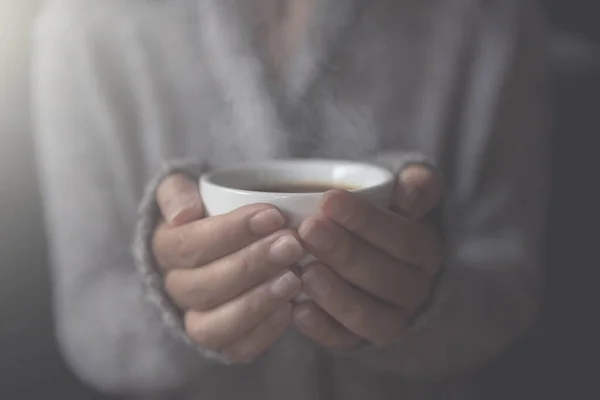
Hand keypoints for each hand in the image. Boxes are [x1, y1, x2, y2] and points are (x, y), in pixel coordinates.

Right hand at [152, 174, 304, 362]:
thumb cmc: (212, 215)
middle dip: (251, 264)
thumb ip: (177, 192)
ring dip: (256, 302)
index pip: (188, 244)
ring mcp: (197, 320)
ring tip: (293, 278)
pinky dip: (264, 332)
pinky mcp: (224, 343)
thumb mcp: (188, 191)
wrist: (225, 245)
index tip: (273, 214)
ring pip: (214, 326)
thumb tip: (183, 214)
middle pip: (204, 286)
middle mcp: (176, 289)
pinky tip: (291, 307)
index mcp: (165, 248)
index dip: (231, 231)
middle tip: (291, 244)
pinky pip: (238, 349)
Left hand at [293, 165, 443, 348]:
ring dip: (338, 296)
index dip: (367, 221)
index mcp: (425, 252)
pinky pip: (346, 342)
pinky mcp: (360, 340)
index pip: (404, 239)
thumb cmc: (380, 219)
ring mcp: (390, 319)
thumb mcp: (402, 194)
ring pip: (372, 318)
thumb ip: (413, 186)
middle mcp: (414, 290)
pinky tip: (298, 309)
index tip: (329, 201)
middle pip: (387, 279)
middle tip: (308, 231)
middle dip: (346, 254)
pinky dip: (322, 329)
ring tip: (305, 273)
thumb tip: (408, 189)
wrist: (367, 255)